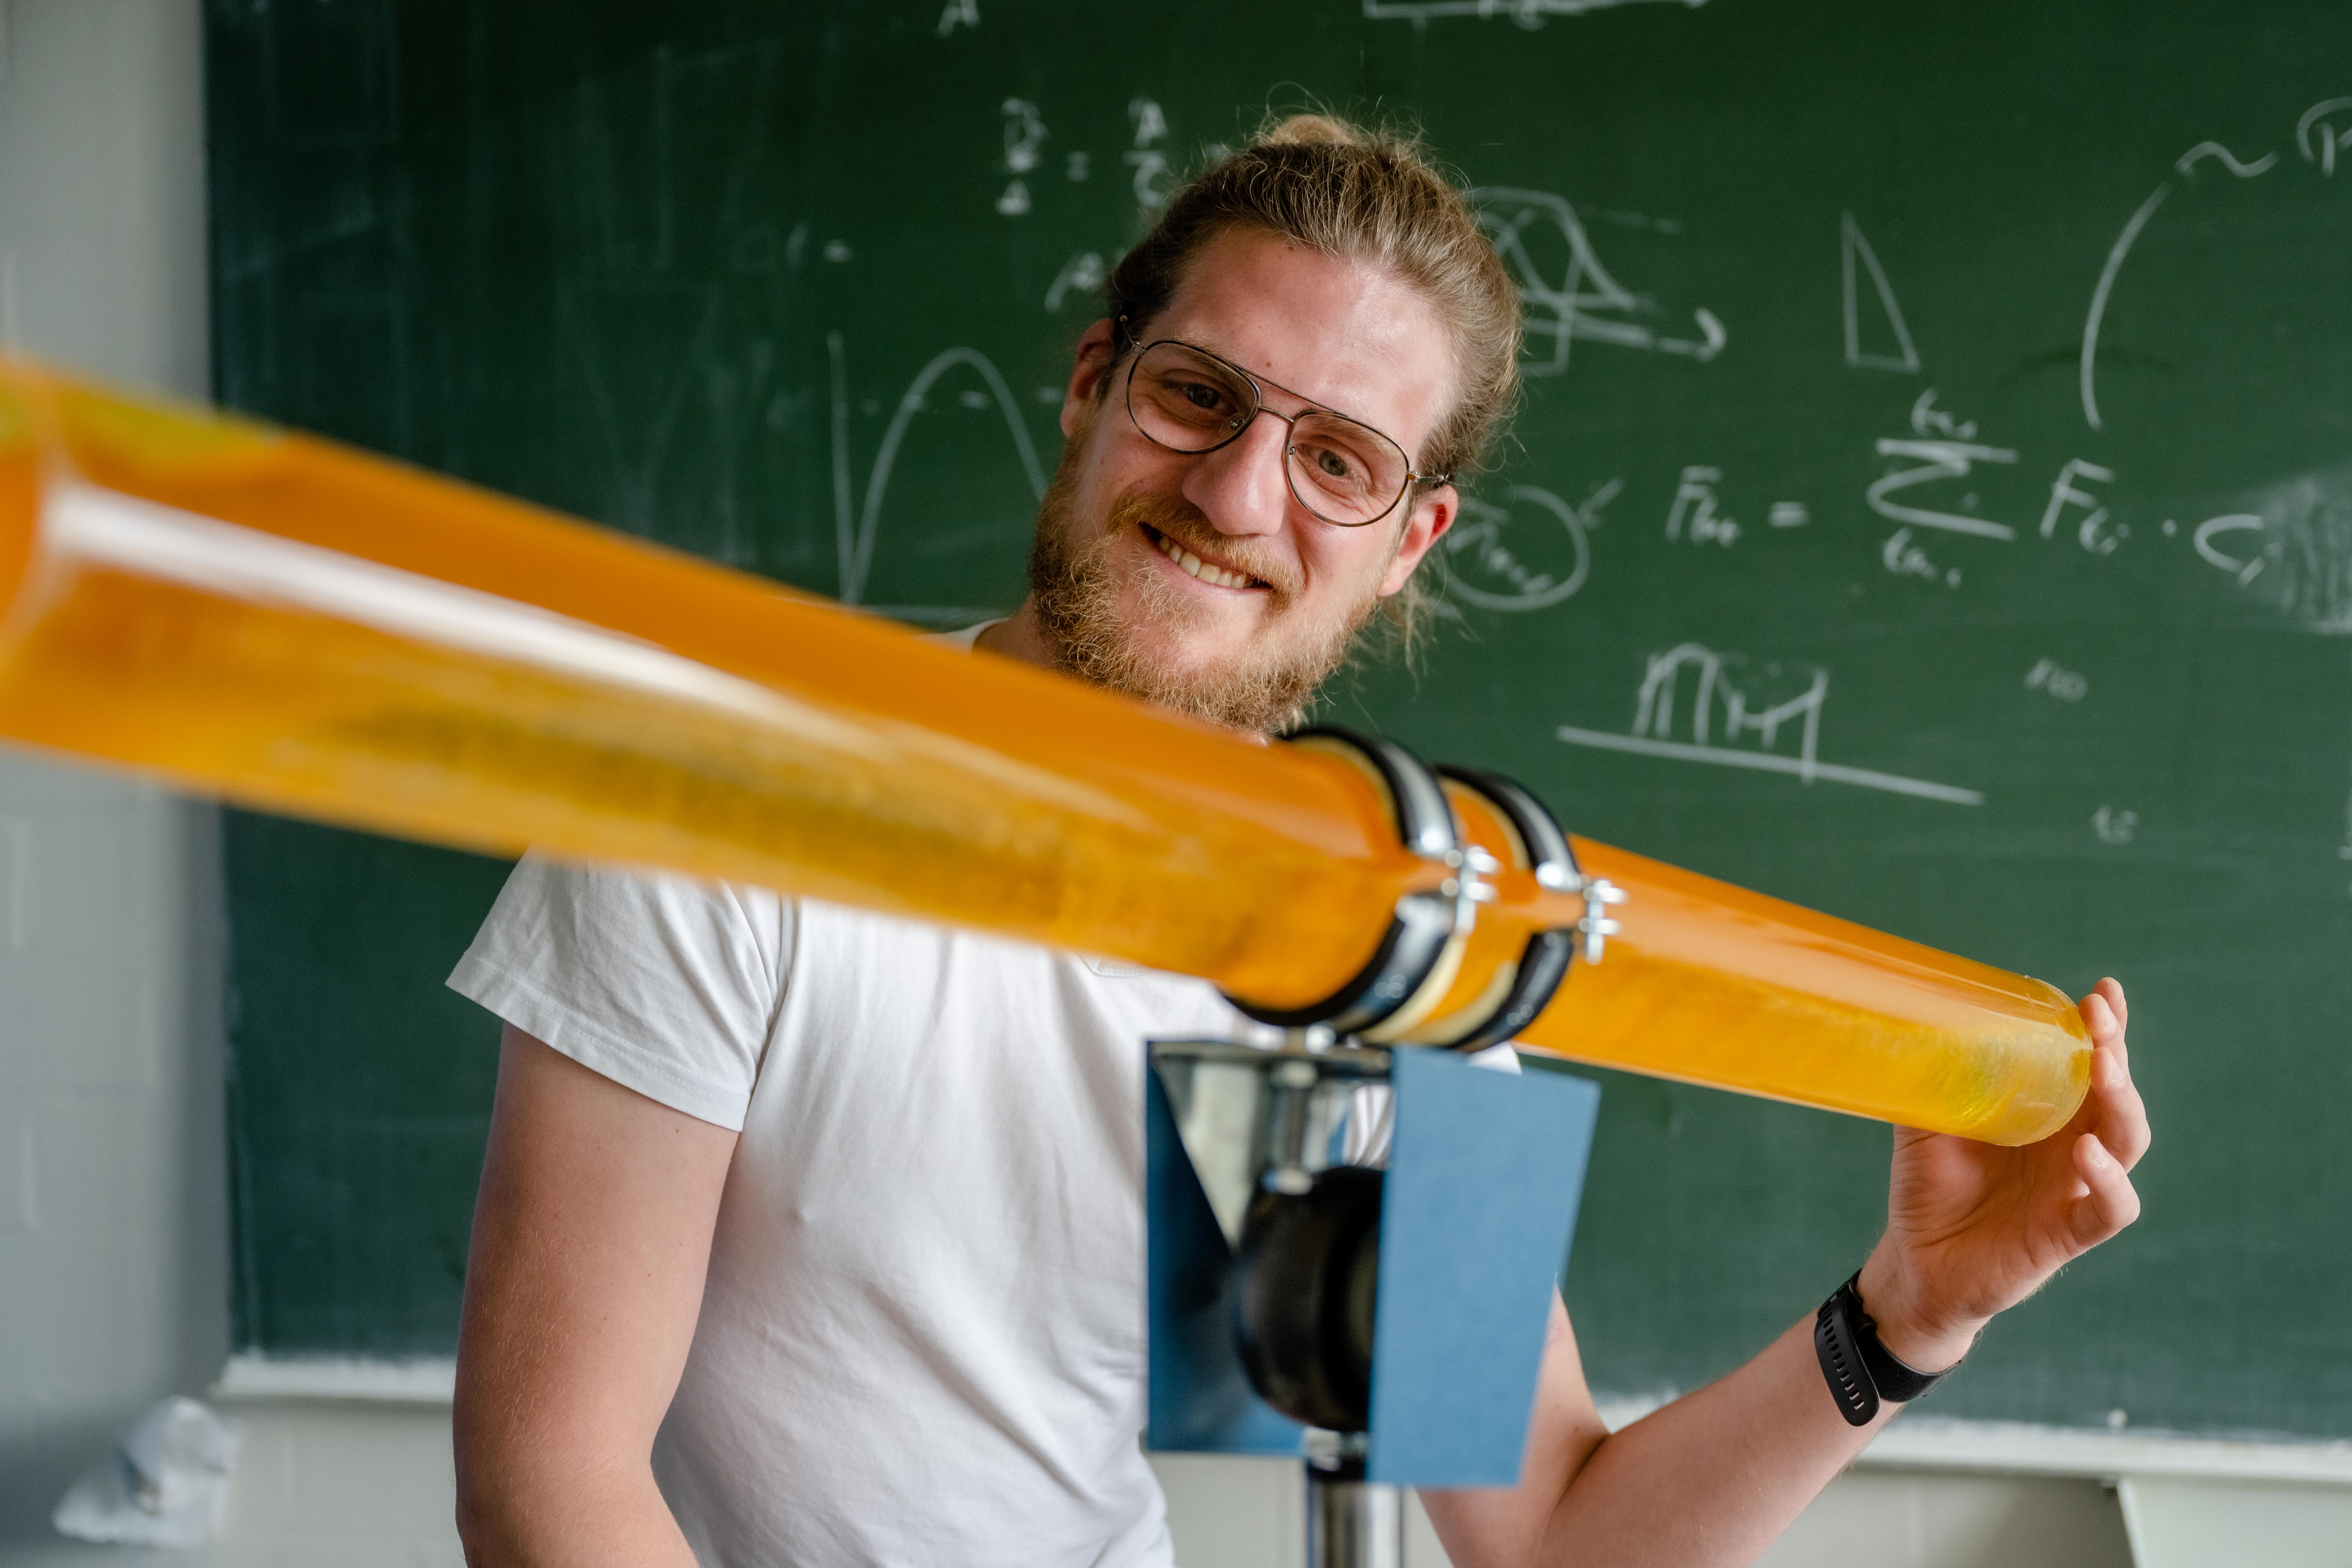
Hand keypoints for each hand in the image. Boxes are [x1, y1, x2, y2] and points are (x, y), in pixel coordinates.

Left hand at [1856, 978, 2150, 1372]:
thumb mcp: (1924, 1125)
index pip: (2089, 1063)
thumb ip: (1932, 1079)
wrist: (1915, 1260)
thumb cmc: (1928, 1187)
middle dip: (2115, 1053)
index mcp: (2046, 1113)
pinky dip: (2109, 1181)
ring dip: (2124, 1104)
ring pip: (2127, 1142)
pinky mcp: (2069, 1233)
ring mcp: (2076, 1188)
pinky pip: (2112, 1209)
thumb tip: (1911, 1018)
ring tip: (2103, 1071)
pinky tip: (2089, 1153)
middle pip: (2117, 1094)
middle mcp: (2072, 1145)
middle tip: (2100, 1022)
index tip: (2103, 991)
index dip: (2105, 1028)